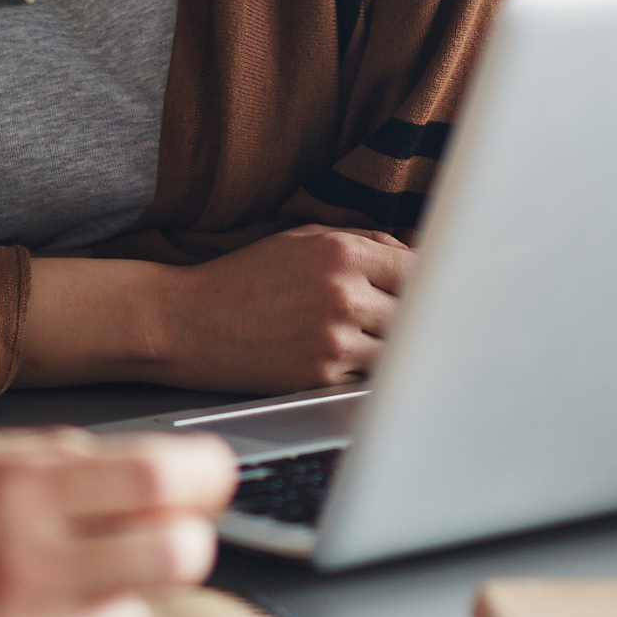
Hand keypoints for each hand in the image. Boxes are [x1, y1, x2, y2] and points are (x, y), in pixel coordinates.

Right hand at [161, 226, 414, 390]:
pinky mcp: (318, 377)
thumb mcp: (304, 238)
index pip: (418, 269)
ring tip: (363, 337)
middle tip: (396, 317)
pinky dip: (359, 370)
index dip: (426, 280)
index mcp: (343, 253)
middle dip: (409, 315)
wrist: (188, 322)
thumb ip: (364, 241)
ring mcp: (333, 340)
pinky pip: (363, 377)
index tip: (428, 288)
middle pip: (413, 312)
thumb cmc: (246, 276)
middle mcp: (344, 295)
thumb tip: (413, 254)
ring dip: (386, 346)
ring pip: (394, 349)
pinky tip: (339, 357)